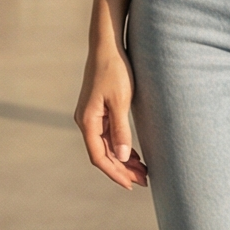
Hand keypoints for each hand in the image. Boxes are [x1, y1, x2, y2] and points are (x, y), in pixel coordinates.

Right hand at [75, 47, 148, 189]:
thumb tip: (122, 158)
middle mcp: (86, 120)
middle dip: (122, 169)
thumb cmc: (114, 69)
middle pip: (103, 153)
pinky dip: (120, 144)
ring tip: (142, 170)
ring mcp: (91, 114)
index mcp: (87, 121)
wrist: (107, 44)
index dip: (115, 173)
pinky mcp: (98, 108)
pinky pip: (108, 133)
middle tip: (143, 180)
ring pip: (106, 144)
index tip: (131, 184)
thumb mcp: (120, 100)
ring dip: (122, 158)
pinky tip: (133, 153)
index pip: (99, 157)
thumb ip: (120, 129)